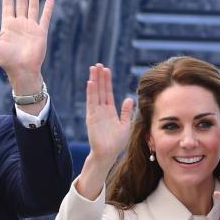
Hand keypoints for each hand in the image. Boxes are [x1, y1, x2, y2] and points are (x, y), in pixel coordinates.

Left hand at [0, 0, 53, 96]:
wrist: (22, 71)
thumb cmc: (6, 61)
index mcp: (8, 26)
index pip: (8, 6)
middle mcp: (20, 24)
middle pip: (21, 4)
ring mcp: (31, 27)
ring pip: (33, 7)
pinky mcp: (40, 32)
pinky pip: (45, 18)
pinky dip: (47, 9)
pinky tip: (49, 0)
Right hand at [76, 63, 132, 199]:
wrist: (108, 154)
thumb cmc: (116, 143)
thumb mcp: (125, 125)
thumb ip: (125, 112)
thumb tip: (128, 98)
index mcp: (110, 111)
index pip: (108, 92)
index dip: (107, 81)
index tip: (106, 69)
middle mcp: (102, 110)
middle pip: (100, 90)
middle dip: (99, 77)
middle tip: (97, 64)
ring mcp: (96, 113)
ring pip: (95, 93)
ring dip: (94, 81)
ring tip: (93, 69)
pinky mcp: (92, 118)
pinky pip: (91, 102)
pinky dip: (91, 92)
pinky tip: (91, 82)